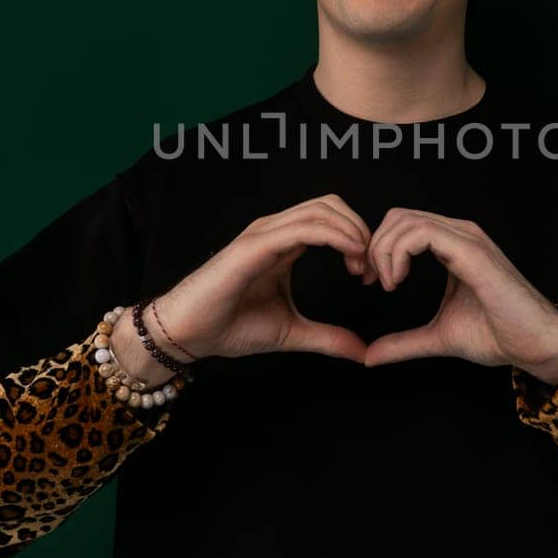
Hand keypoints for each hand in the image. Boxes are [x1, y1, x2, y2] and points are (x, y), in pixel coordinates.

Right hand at [151, 194, 377, 364]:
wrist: (188, 334)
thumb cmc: (229, 327)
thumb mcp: (292, 332)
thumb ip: (327, 337)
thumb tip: (361, 352)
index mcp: (283, 243)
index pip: (330, 218)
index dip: (357, 238)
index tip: (367, 273)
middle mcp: (274, 231)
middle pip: (330, 205)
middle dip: (360, 230)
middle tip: (369, 268)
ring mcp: (263, 235)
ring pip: (320, 210)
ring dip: (352, 232)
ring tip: (361, 264)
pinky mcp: (254, 247)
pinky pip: (303, 229)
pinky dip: (335, 237)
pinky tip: (349, 257)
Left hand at [361, 208, 557, 379]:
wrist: (533, 344)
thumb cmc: (497, 335)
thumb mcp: (437, 337)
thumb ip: (403, 342)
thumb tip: (370, 356)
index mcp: (452, 245)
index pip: (402, 225)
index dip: (378, 248)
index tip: (370, 282)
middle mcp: (459, 234)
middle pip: (398, 217)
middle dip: (375, 246)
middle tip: (371, 281)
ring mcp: (467, 239)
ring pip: (406, 221)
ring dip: (384, 251)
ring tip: (387, 284)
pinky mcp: (472, 251)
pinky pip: (423, 234)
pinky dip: (399, 254)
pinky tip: (397, 281)